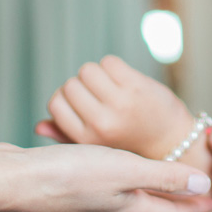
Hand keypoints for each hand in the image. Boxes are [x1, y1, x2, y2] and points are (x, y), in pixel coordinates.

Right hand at [0, 142, 211, 211]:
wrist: (13, 180)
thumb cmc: (67, 177)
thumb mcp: (124, 172)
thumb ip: (163, 178)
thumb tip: (204, 186)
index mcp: (128, 207)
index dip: (195, 207)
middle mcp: (111, 206)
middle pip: (153, 205)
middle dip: (176, 196)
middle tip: (195, 183)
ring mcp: (90, 196)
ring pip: (129, 191)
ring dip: (149, 181)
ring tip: (161, 167)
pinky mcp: (71, 182)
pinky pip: (107, 176)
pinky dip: (121, 167)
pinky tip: (114, 152)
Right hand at [37, 55, 194, 159]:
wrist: (173, 143)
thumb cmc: (130, 145)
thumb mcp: (94, 150)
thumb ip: (66, 136)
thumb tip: (38, 125)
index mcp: (87, 141)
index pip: (56, 103)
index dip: (66, 99)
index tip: (80, 103)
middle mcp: (102, 123)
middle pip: (70, 84)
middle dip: (81, 86)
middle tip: (99, 96)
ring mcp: (120, 103)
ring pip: (87, 70)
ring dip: (97, 74)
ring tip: (110, 88)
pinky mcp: (136, 86)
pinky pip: (109, 62)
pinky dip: (113, 67)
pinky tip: (123, 80)